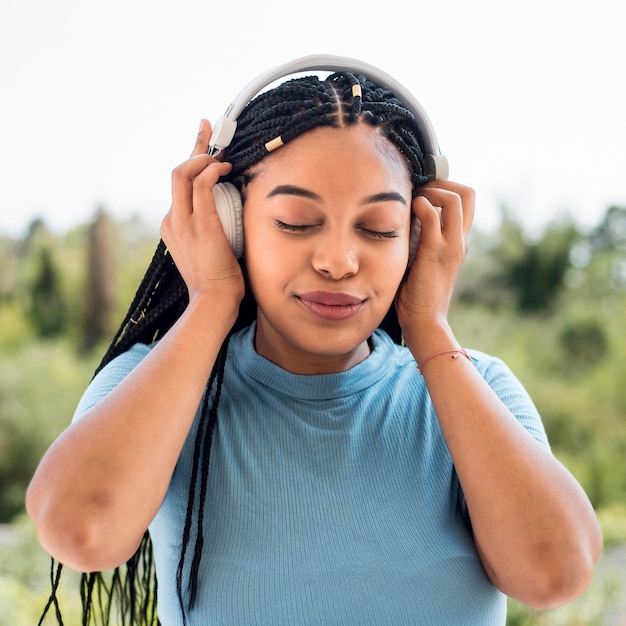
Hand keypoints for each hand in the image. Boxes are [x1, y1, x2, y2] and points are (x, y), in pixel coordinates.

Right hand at [160, 119, 244, 303]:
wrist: (213, 301)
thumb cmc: (218, 281)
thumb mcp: (209, 251)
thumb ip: (213, 231)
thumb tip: (232, 219)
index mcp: (173, 226)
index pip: (179, 185)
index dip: (192, 160)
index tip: (205, 144)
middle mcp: (172, 220)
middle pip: (176, 171)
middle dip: (195, 146)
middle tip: (210, 128)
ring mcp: (183, 221)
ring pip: (183, 172)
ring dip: (204, 157)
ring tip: (224, 157)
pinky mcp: (200, 224)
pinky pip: (201, 185)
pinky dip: (212, 171)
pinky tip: (226, 169)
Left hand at [395, 181, 473, 342]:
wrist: (425, 321)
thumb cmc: (418, 293)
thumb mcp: (424, 259)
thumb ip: (422, 238)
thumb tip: (405, 216)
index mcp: (461, 241)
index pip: (467, 199)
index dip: (446, 187)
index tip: (423, 193)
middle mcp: (461, 239)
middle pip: (467, 192)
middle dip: (441, 183)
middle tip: (419, 193)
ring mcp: (451, 244)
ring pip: (454, 198)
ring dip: (430, 192)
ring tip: (413, 203)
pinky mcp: (435, 251)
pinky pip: (431, 215)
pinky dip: (419, 206)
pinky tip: (406, 214)